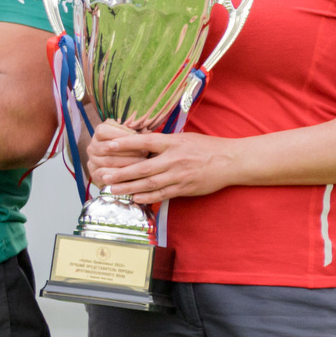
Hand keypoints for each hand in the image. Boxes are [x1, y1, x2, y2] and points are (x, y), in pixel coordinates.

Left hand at [85, 121, 239, 204]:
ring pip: (150, 183)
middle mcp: (175, 159)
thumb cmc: (206, 147)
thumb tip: (140, 142)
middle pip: (143, 167)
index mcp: (173, 142)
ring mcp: (179, 175)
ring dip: (129, 187)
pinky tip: (134, 198)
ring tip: (112, 189)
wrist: (231, 161)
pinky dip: (147, 197)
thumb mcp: (184, 138)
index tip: (108, 145)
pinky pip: (162, 194)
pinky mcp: (185, 188)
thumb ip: (163, 142)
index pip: (145, 141)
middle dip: (121, 172)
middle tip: (103, 175)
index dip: (125, 143)